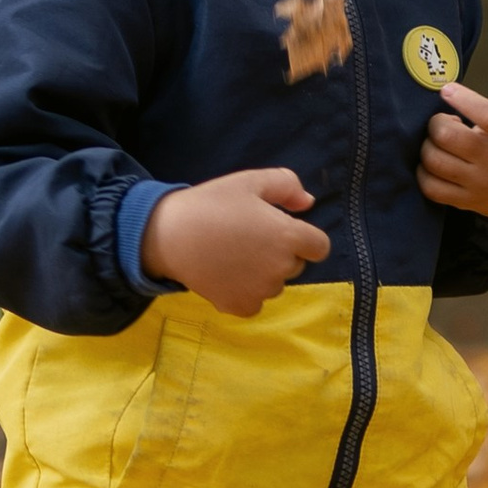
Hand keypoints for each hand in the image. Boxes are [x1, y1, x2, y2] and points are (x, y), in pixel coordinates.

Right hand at [142, 168, 330, 316]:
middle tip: (249, 239)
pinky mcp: (240, 307)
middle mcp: (281, 268)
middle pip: (296, 265)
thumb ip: (286, 186)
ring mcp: (261, 291)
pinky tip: (227, 275)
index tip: (281, 231)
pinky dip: (246, 293)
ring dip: (263, 273)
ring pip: (275, 284)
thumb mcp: (250, 181)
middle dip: (280, 253)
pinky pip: (256, 303)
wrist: (168, 236)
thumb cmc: (211, 204)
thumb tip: (307, 203)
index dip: (305, 238)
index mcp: (288, 237)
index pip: (319, 247)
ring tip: (233, 255)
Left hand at [419, 38, 487, 223]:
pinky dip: (424, 173)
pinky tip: (433, 162)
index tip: (447, 89)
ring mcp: (477, 183)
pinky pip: (431, 188)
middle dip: (437, 124)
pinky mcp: (464, 201)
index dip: (465, 101)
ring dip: (428, 146)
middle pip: (450, 139)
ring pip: (436, 162)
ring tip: (440, 140)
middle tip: (443, 120)